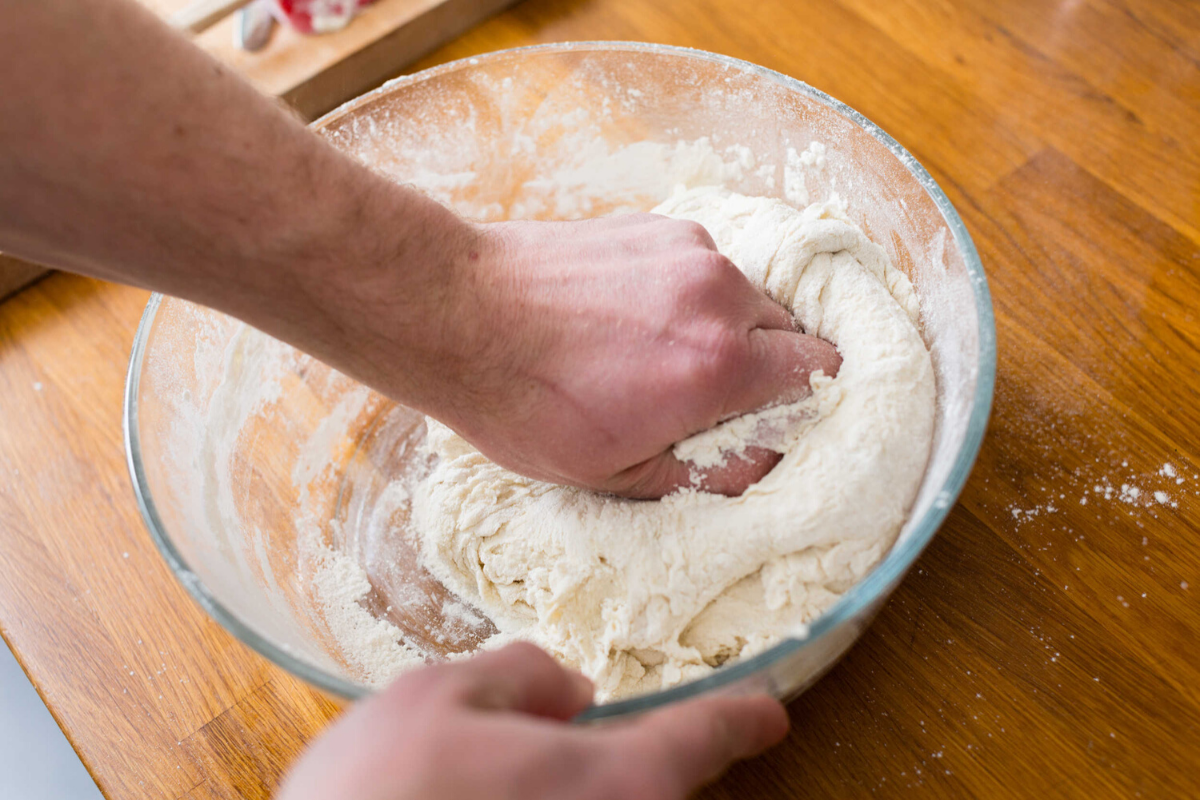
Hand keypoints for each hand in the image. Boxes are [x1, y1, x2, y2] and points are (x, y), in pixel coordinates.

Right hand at [277, 643, 788, 799]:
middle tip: (552, 743)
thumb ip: (519, 674)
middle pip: (651, 787)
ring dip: (568, 790)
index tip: (771, 714)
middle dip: (621, 763)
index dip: (740, 717)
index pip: (701, 736)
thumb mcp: (435, 696)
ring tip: (484, 780)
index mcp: (610, 781)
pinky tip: (482, 799)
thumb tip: (568, 688)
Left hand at [424, 214, 841, 497]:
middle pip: (789, 331)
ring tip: (655, 355)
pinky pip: (703, 267)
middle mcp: (718, 294)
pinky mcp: (656, 226)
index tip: (774, 417)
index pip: (821, 371)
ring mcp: (687, 250)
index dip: (806, 399)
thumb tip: (763, 462)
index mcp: (719, 364)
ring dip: (723, 328)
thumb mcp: (617, 474)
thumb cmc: (525, 403)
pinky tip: (630, 318)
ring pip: (745, 296)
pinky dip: (686, 295)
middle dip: (765, 367)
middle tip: (708, 396)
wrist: (456, 313)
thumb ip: (709, 472)